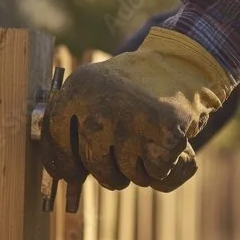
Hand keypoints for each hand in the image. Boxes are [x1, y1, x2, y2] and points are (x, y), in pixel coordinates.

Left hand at [40, 27, 234, 191]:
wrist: (183, 62)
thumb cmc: (136, 86)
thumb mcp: (96, 92)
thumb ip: (76, 125)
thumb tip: (64, 176)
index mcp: (78, 89)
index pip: (56, 139)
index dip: (63, 163)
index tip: (71, 175)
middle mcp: (100, 105)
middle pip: (94, 165)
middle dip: (109, 171)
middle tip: (123, 159)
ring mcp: (132, 120)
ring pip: (127, 174)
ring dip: (140, 167)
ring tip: (149, 139)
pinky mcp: (166, 134)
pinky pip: (156, 174)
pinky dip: (166, 167)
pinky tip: (169, 144)